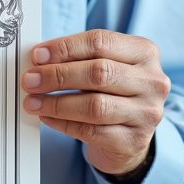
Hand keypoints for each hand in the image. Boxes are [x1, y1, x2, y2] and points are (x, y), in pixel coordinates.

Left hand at [22, 30, 169, 176]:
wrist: (130, 136)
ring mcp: (147, 113)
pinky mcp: (135, 141)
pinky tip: (47, 117)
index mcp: (145, 53)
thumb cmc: (112, 93)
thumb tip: (40, 59)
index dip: (65, 47)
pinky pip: (92, 131)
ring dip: (56, 103)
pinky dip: (63, 123)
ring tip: (33, 101)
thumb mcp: (105, 67)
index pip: (100, 42)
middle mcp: (152, 81)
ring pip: (95, 105)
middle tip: (30, 80)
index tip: (38, 55)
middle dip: (57, 76)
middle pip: (98, 72)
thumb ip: (78, 58)